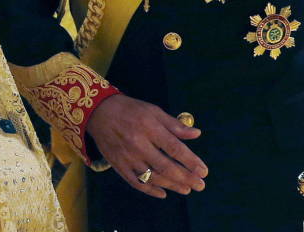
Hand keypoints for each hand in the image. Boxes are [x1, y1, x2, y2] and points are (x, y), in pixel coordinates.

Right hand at [86, 94, 207, 198]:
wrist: (99, 113)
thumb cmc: (131, 110)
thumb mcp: (154, 111)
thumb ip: (175, 124)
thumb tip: (196, 133)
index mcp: (149, 128)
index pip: (174, 148)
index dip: (190, 161)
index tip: (203, 171)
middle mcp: (138, 144)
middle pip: (166, 166)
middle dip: (185, 178)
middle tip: (200, 185)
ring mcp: (127, 157)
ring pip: (153, 176)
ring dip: (172, 185)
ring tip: (186, 189)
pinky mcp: (118, 165)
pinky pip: (136, 182)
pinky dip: (150, 189)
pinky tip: (163, 193)